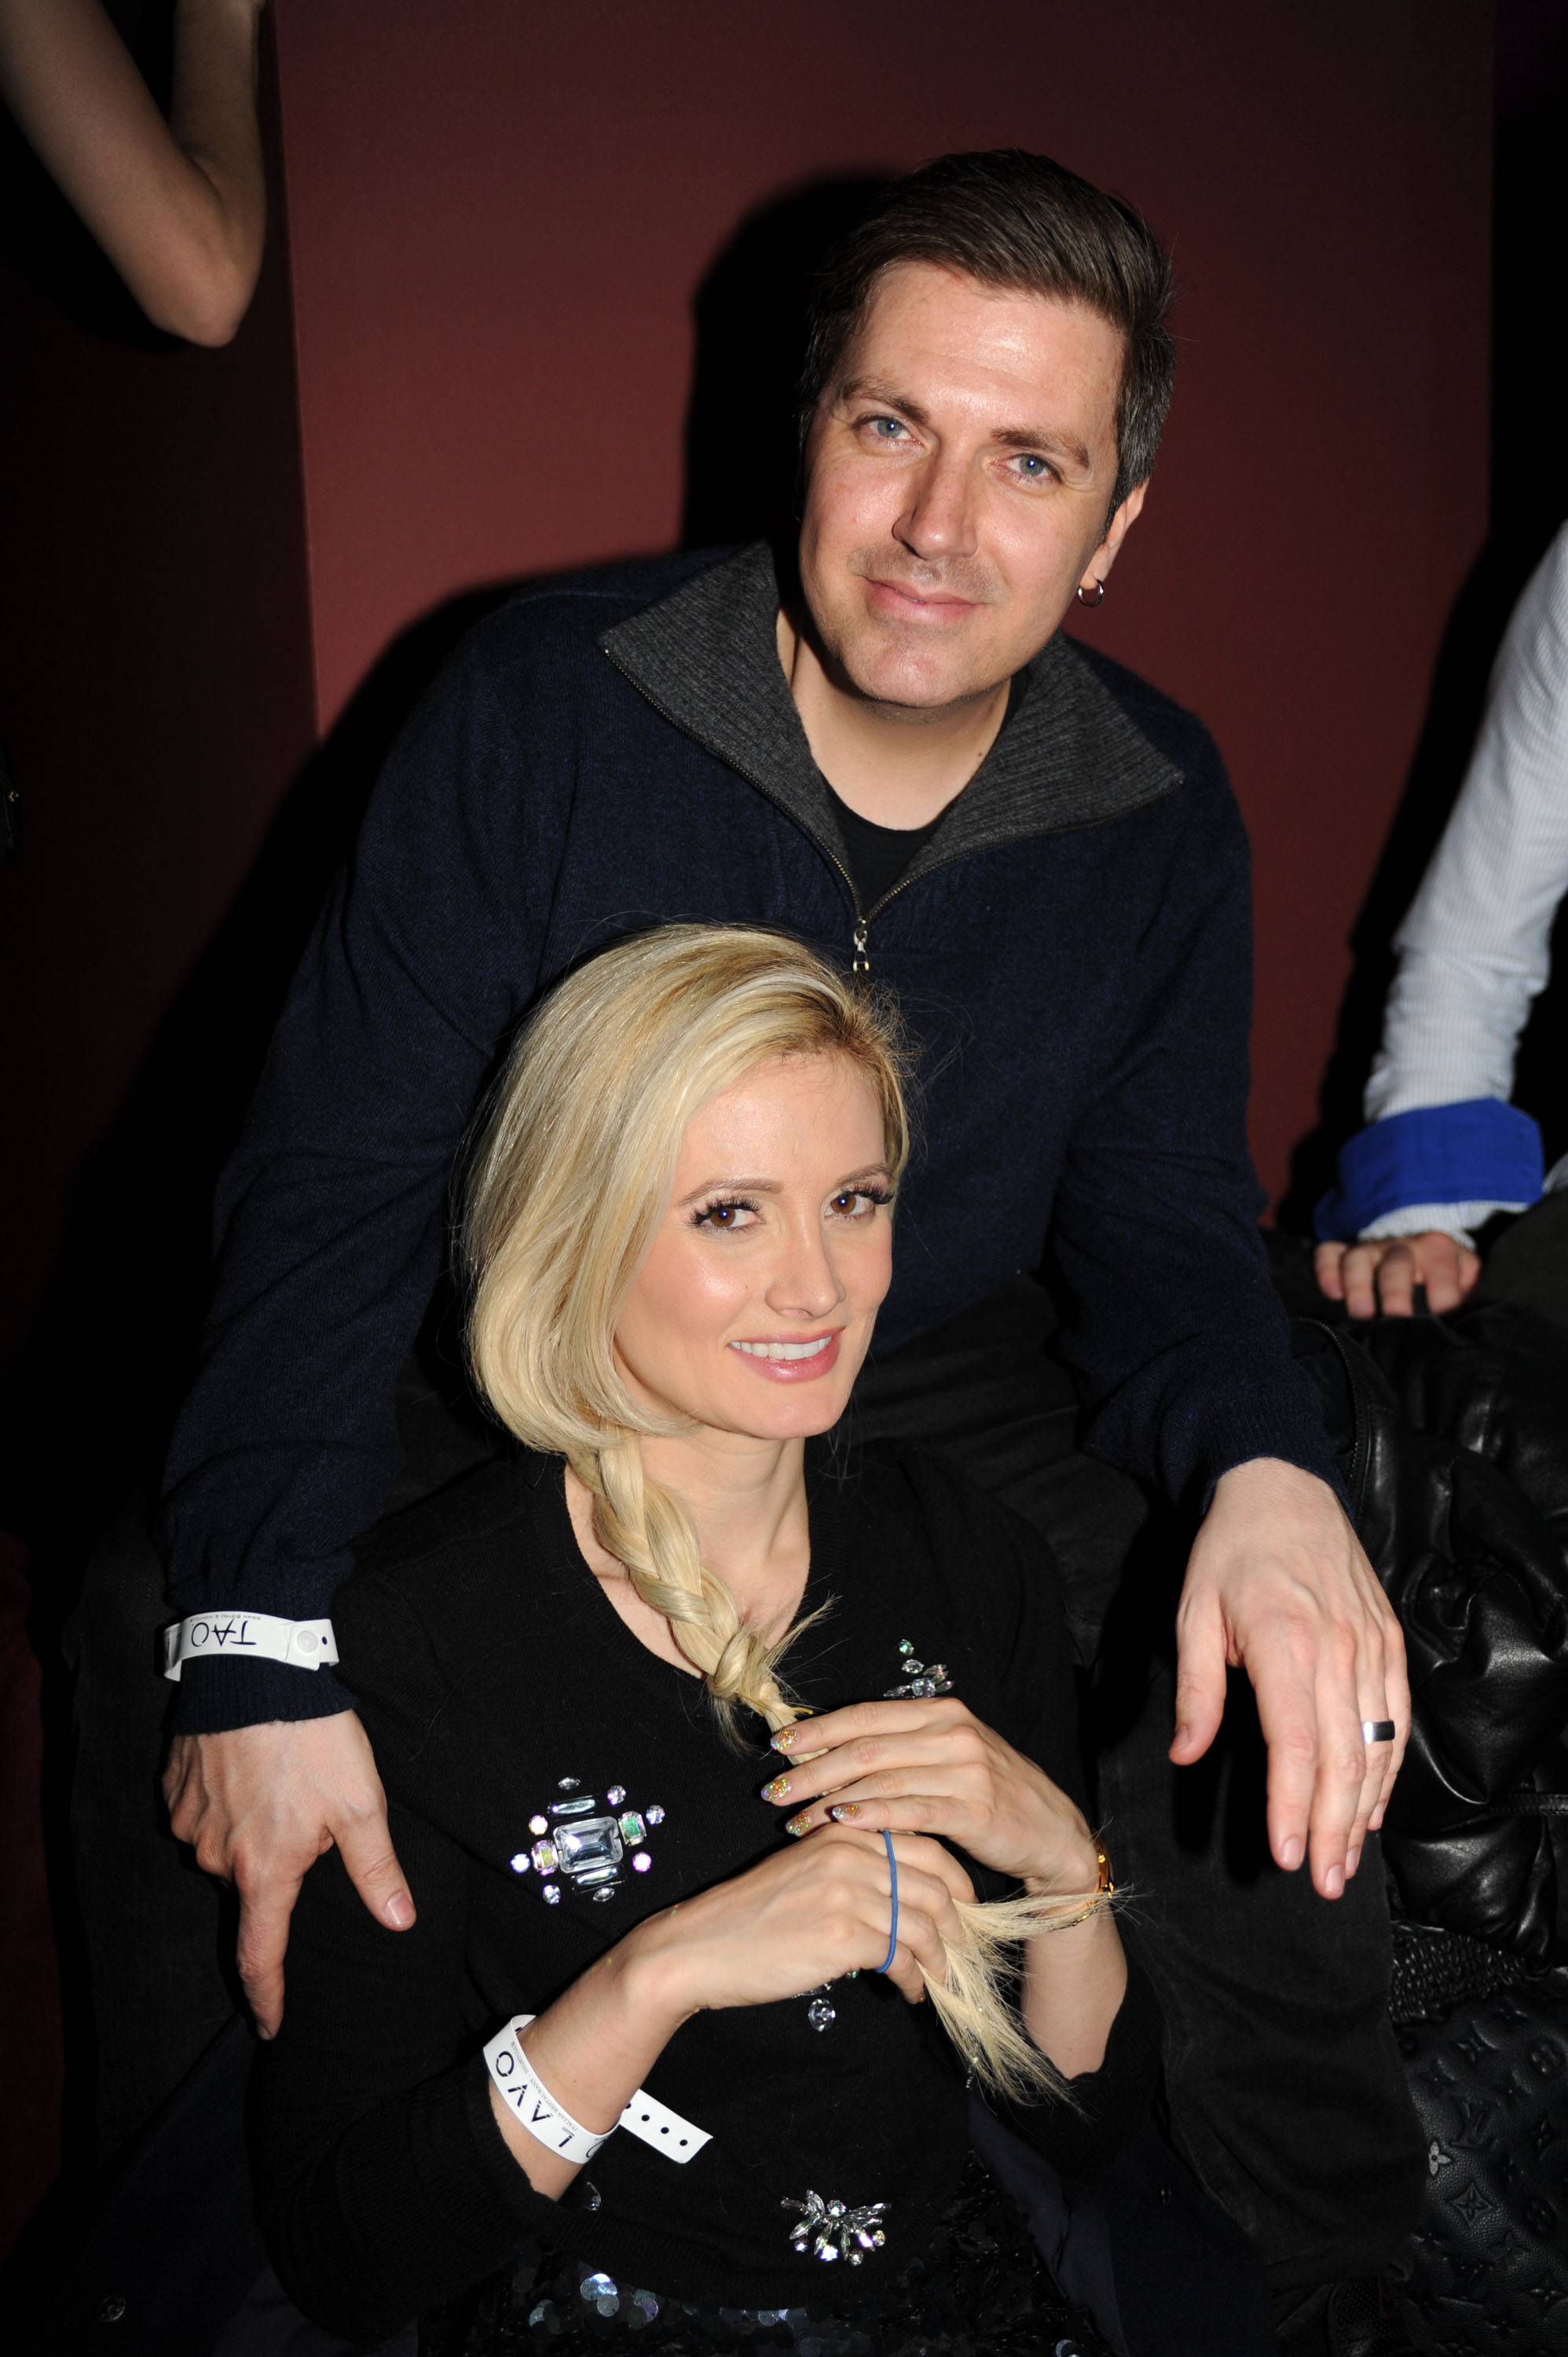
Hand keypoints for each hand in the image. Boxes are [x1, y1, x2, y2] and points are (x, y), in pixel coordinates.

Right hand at [162, 1709, 413, 2036]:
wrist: (254, 1670)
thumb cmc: (313, 1739)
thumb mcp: (361, 1804)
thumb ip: (377, 1870)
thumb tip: (401, 1923)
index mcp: (265, 1871)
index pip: (259, 1955)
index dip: (265, 1997)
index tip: (270, 2026)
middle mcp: (217, 1857)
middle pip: (250, 1886)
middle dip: (278, 1868)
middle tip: (311, 1815)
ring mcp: (190, 1823)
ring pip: (226, 1847)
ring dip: (253, 1831)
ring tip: (283, 1781)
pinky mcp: (174, 1790)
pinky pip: (204, 1814)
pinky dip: (227, 1803)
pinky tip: (252, 1767)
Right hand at [628, 1823, 972, 2012]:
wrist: (700, 1946)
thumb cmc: (752, 1916)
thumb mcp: (806, 1871)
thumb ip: (855, 1870)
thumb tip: (907, 1896)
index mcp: (842, 1831)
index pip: (923, 1844)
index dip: (955, 1878)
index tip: (966, 1906)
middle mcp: (850, 1853)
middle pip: (933, 1883)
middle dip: (956, 1922)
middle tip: (961, 1949)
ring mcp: (847, 1893)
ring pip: (923, 1923)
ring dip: (938, 1958)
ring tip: (938, 1978)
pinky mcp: (842, 1935)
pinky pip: (901, 1957)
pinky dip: (913, 1978)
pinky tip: (909, 1990)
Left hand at [760, 1698, 1101, 1896]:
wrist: (1052, 1834)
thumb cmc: (992, 1796)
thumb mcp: (949, 1758)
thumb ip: (902, 1749)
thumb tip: (831, 1752)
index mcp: (942, 1712)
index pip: (866, 1716)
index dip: (818, 1731)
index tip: (779, 1747)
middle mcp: (953, 1733)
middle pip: (864, 1748)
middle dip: (812, 1770)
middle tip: (773, 1791)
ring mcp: (966, 1770)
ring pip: (880, 1780)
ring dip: (829, 1801)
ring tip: (795, 1820)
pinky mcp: (973, 1809)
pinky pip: (910, 1810)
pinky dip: (870, 1815)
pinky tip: (840, 1822)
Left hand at [1170, 1459, 1408, 1898]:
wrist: (1283, 1487)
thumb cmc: (1231, 1552)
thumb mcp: (1193, 1614)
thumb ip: (1197, 1690)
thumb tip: (1186, 1755)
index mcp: (1286, 1644)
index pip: (1295, 1745)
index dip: (1292, 1806)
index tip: (1288, 1855)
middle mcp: (1339, 1650)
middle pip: (1344, 1759)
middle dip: (1334, 1829)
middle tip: (1325, 1883)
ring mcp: (1372, 1646)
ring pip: (1378, 1747)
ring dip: (1365, 1810)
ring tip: (1347, 1861)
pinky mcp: (1389, 1642)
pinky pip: (1396, 1719)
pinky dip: (1389, 1769)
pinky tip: (1373, 1805)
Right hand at [1314, 1231, 1478, 1318]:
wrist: (1416, 1242)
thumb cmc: (1441, 1269)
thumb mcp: (1465, 1273)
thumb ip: (1468, 1291)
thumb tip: (1468, 1320)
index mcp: (1437, 1250)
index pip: (1443, 1273)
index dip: (1444, 1299)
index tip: (1442, 1323)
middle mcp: (1403, 1246)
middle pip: (1397, 1265)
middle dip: (1395, 1292)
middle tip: (1396, 1319)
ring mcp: (1370, 1248)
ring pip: (1358, 1259)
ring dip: (1358, 1285)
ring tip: (1360, 1314)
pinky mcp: (1344, 1250)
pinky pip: (1329, 1253)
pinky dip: (1326, 1271)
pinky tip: (1332, 1294)